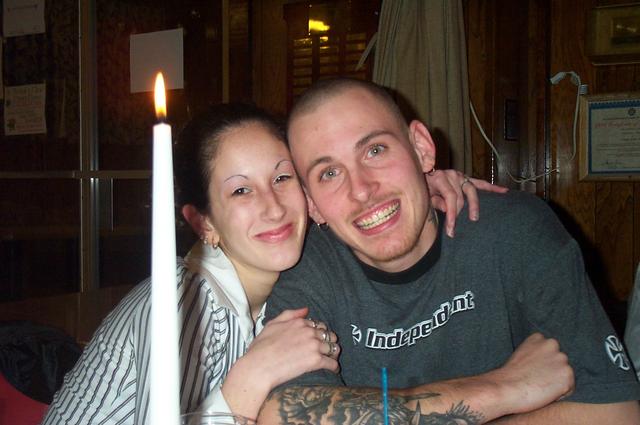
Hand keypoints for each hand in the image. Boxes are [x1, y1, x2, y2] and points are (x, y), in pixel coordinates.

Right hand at [221, 308, 339, 417]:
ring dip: (333, 354)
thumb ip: (289, 314)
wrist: (258, 367)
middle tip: (326, 351)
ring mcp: (314, 346)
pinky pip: (332, 363)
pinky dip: (334, 367)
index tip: (317, 341)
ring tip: (330, 360)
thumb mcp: (271, 324)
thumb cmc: (260, 348)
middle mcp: (309, 332)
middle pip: (329, 335)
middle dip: (329, 342)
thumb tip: (306, 309)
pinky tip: (332, 370)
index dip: (319, 333)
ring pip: (333, 348)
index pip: (318, 325)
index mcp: (299, 322)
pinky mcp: (316, 361)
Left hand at [425, 169, 507, 237]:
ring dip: (474, 205)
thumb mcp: (426, 197)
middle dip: (458, 213)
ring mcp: (460, 175)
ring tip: (474, 218)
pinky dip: (492, 187)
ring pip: (471, 190)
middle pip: (461, 196)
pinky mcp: (466, 178)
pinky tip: (504, 191)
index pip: (451, 197)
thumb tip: (449, 209)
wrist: (422, 177)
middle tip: (454, 228)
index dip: (452, 214)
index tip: (451, 229)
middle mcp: (451, 174)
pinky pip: (480, 183)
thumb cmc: (424, 189)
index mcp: (440, 177)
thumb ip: (436, 202)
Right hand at [488, 333, 573, 415]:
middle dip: (553, 371)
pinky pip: (569, 387)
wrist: (507, 387)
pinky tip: (545, 393)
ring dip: (557, 381)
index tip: (532, 369)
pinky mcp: (567, 374)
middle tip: (536, 379)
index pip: (550, 350)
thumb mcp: (520, 354)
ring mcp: (561, 359)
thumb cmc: (509, 376)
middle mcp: (552, 344)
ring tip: (540, 386)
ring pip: (565, 374)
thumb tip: (546, 363)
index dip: (543, 363)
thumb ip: (535, 353)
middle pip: (560, 361)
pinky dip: (560, 393)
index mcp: (538, 338)